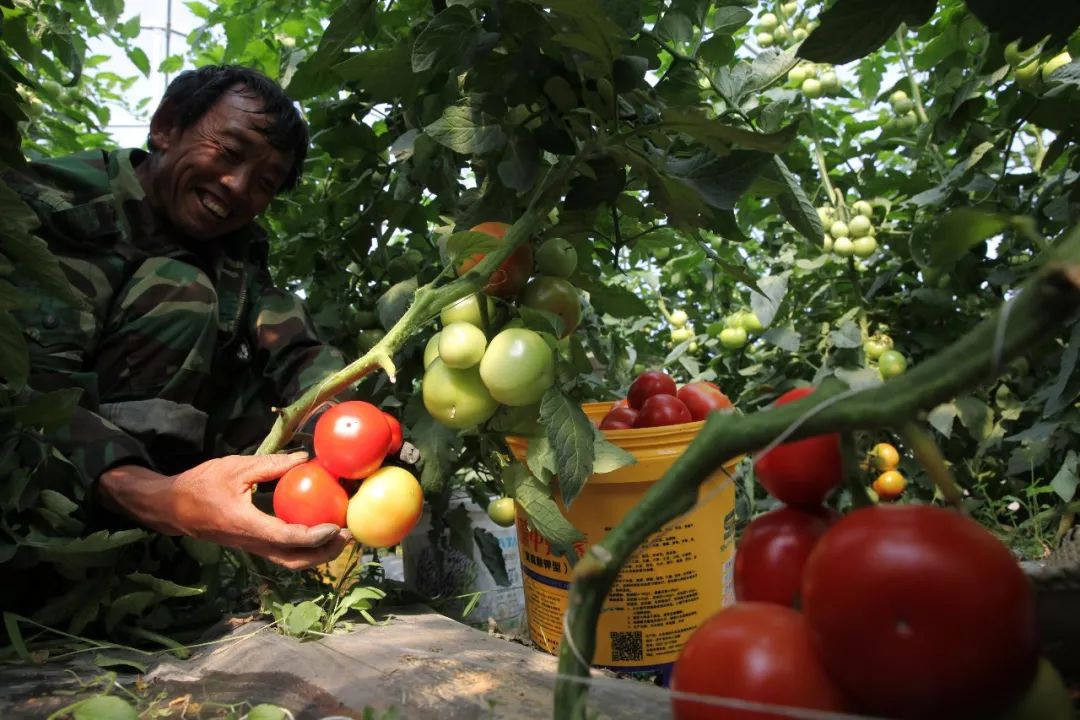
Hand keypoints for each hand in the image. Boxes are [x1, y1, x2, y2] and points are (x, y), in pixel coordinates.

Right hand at [98, 452, 350, 569]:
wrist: (171, 507)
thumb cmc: (201, 484)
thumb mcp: (235, 468)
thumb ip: (271, 465)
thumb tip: (304, 458)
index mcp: (245, 524)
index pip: (285, 537)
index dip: (313, 536)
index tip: (335, 526)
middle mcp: (250, 543)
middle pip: (293, 561)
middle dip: (323, 553)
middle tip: (348, 536)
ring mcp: (250, 547)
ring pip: (288, 561)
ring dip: (317, 555)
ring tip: (340, 538)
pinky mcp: (251, 545)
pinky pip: (282, 554)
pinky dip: (304, 550)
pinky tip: (319, 534)